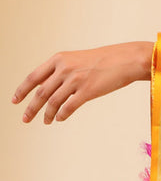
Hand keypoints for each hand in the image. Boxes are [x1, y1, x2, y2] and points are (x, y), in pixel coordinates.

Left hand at [12, 41, 153, 123]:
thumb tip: (47, 88)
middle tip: (25, 119)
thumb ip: (61, 70)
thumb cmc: (104, 60)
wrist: (126, 59)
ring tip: (45, 121)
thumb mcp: (77, 59)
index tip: (15, 101)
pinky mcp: (87, 91)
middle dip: (31, 108)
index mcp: (59, 59)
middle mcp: (64, 69)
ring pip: (53, 102)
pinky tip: (59, 118)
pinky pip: (68, 107)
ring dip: (46, 114)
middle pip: (40, 92)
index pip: (33, 77)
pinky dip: (61, 115)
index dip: (22, 90)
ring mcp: (75, 80)